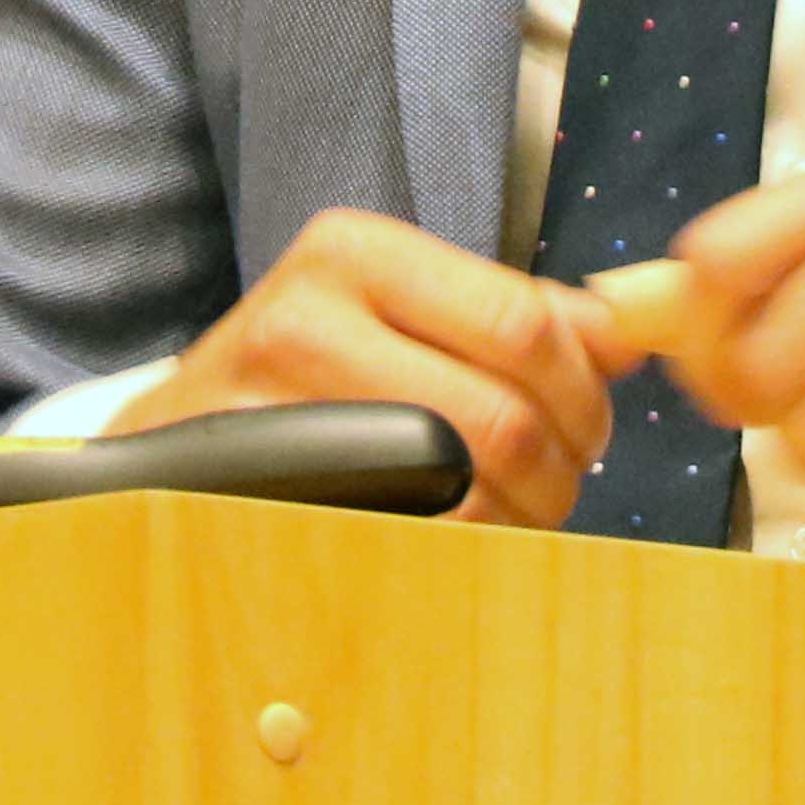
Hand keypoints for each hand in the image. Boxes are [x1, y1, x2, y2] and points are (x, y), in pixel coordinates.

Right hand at [115, 208, 643, 527]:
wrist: (175, 438)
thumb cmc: (307, 374)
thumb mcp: (402, 309)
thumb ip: (517, 315)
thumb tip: (629, 330)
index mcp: (355, 252)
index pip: (522, 324)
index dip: (582, 392)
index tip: (589, 429)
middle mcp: (304, 315)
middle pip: (500, 416)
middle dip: (557, 471)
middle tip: (554, 487)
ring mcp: (270, 411)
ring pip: (459, 489)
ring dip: (512, 521)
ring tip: (505, 515)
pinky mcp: (256, 495)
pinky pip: (402, 539)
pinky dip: (452, 553)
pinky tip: (447, 539)